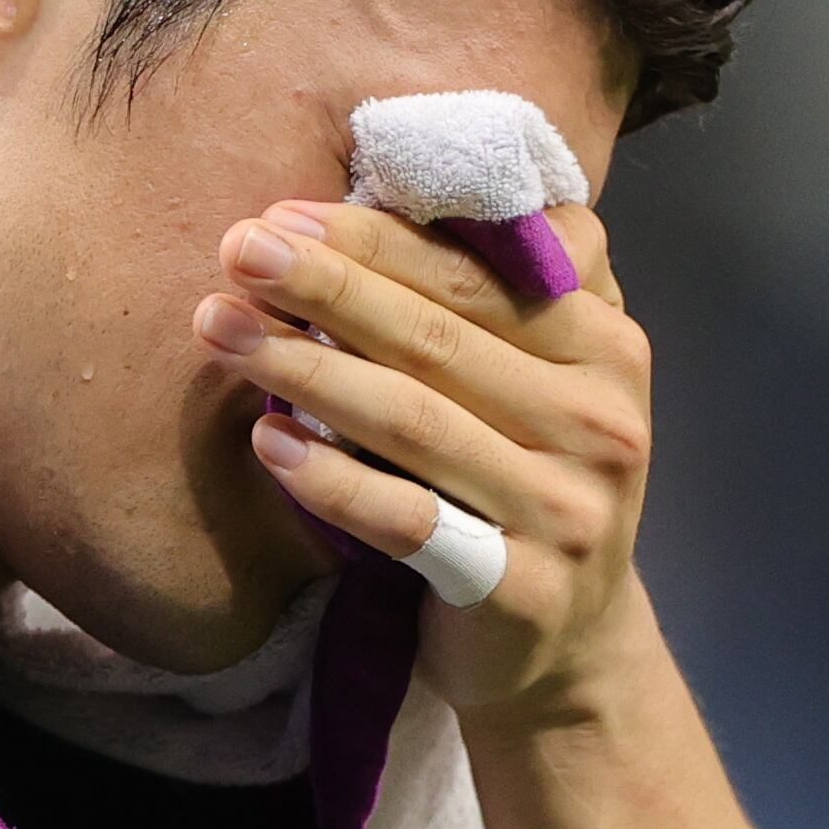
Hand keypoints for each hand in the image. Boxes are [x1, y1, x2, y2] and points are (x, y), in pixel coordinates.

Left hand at [193, 198, 651, 722]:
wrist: (568, 647)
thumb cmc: (526, 482)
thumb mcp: (552, 376)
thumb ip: (509, 284)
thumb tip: (394, 181)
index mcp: (608, 347)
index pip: (478, 273)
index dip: (376, 239)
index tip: (283, 214)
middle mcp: (601, 423)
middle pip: (439, 338)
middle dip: (326, 287)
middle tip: (236, 251)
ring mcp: (565, 511)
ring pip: (415, 423)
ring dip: (306, 368)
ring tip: (221, 330)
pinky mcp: (520, 589)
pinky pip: (409, 523)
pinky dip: (332, 480)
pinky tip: (267, 442)